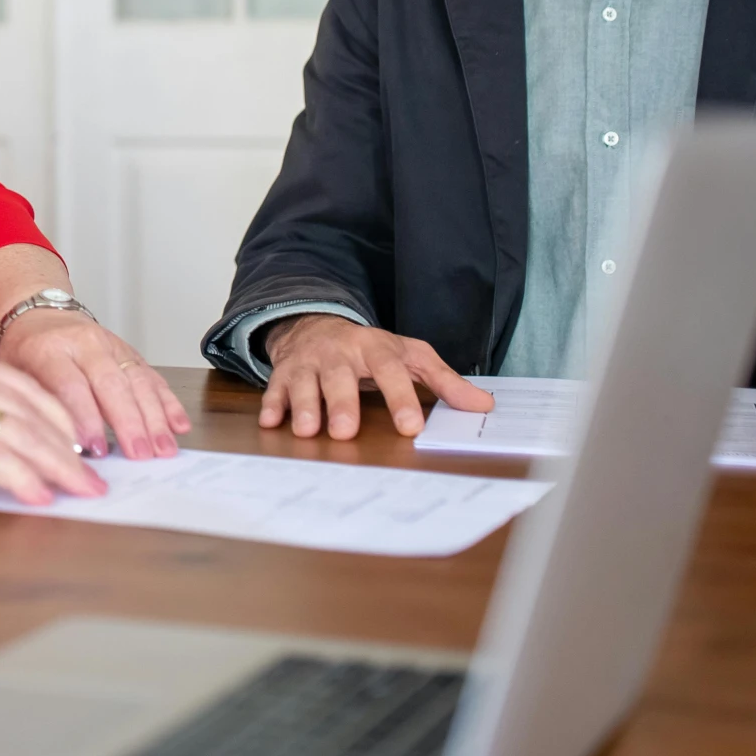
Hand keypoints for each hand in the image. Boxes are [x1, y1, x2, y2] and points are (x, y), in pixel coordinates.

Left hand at [0, 310, 188, 458]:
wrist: (40, 317)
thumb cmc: (26, 353)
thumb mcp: (16, 375)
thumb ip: (38, 405)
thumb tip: (59, 448)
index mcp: (48, 350)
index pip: (70, 385)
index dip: (85, 419)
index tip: (94, 449)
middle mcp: (85, 344)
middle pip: (111, 384)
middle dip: (128, 423)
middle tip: (138, 454)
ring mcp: (112, 346)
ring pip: (138, 381)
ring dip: (155, 418)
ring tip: (162, 448)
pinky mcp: (131, 353)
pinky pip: (153, 377)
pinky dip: (168, 403)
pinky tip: (178, 425)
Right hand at [0, 347, 105, 505]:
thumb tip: (1, 443)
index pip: (31, 392)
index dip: (63, 423)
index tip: (83, 449)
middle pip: (36, 417)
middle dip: (72, 452)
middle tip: (95, 480)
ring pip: (24, 438)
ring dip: (60, 469)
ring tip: (83, 493)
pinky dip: (22, 479)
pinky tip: (40, 496)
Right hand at [260, 313, 493, 438]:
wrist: (315, 324)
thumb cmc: (369, 349)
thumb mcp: (410, 356)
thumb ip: (445, 382)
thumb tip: (484, 405)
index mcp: (375, 348)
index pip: (390, 371)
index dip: (400, 397)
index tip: (410, 426)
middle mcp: (339, 353)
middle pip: (340, 376)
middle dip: (342, 403)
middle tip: (346, 432)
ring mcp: (308, 361)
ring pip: (304, 382)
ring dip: (303, 405)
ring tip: (306, 430)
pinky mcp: (283, 372)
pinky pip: (275, 388)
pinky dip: (272, 405)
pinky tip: (270, 422)